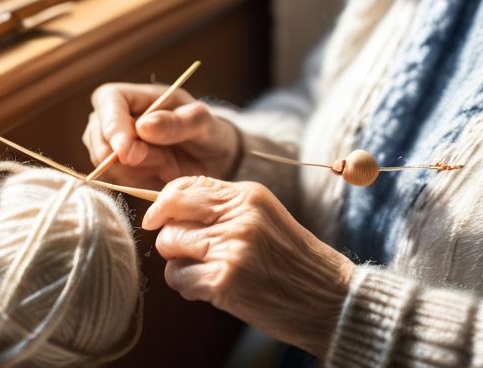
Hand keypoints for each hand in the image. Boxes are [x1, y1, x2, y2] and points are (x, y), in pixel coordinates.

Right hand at [82, 82, 241, 190]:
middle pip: (97, 134)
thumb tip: (143, 126)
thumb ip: (177, 123)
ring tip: (164, 162)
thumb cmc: (206, 132)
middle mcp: (118, 117)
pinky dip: (135, 181)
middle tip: (154, 160)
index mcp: (137, 95)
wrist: (210, 161)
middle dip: (120, 153)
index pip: (108, 100)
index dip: (111, 124)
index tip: (126, 149)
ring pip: (103, 161)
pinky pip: (114, 180)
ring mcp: (113, 144)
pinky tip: (157, 174)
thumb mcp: (203, 123)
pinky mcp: (116, 169)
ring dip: (132, 169)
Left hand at [144, 175, 353, 357]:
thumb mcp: (264, 216)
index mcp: (249, 194)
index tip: (156, 216)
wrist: (326, 297)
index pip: (189, 184)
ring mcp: (231, 248)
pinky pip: (178, 277)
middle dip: (167, 230)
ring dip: (178, 261)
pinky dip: (185, 285)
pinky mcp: (224, 281)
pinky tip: (206, 287)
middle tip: (180, 248)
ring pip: (171, 244)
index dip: (164, 200)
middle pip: (172, 211)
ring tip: (201, 270)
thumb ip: (224, 206)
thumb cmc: (292, 259)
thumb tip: (171, 206)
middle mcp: (239, 216)